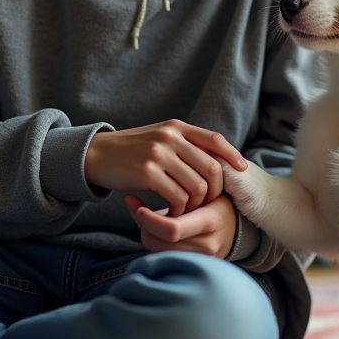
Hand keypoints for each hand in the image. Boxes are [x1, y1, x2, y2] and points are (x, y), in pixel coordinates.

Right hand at [84, 121, 247, 216]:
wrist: (96, 155)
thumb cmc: (132, 151)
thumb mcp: (160, 139)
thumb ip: (184, 144)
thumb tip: (216, 159)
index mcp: (176, 128)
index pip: (214, 139)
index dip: (232, 155)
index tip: (242, 170)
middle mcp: (170, 137)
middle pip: (210, 167)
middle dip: (215, 189)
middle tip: (207, 202)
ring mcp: (159, 154)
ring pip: (196, 185)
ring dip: (195, 203)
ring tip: (186, 209)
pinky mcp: (147, 173)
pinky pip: (177, 196)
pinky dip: (179, 208)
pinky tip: (173, 211)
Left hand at [124, 193, 238, 258]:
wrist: (237, 229)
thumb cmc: (215, 205)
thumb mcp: (199, 194)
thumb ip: (167, 196)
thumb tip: (128, 199)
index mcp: (210, 221)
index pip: (172, 229)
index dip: (150, 220)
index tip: (140, 208)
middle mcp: (207, 245)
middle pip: (158, 242)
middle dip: (146, 227)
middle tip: (146, 214)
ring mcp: (202, 260)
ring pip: (157, 251)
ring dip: (151, 236)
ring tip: (157, 224)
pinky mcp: (195, 268)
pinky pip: (164, 258)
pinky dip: (158, 245)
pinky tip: (161, 235)